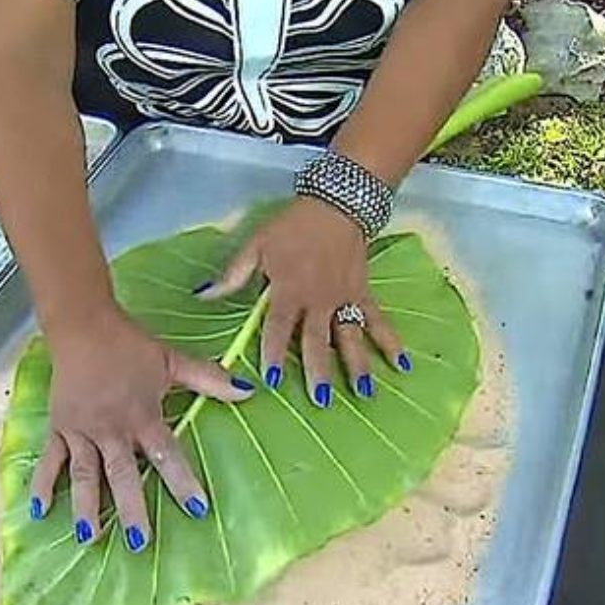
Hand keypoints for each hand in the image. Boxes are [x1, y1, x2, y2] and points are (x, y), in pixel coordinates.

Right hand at [28, 307, 254, 551]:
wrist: (82, 325)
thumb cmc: (130, 345)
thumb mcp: (171, 360)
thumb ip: (209, 379)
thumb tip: (249, 389)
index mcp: (142, 416)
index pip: (165, 454)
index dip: (183, 481)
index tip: (198, 508)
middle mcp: (111, 429)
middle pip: (122, 474)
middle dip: (130, 508)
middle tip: (139, 541)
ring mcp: (82, 430)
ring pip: (85, 474)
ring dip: (87, 505)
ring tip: (89, 536)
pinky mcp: (59, 427)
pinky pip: (50, 460)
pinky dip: (43, 484)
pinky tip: (39, 511)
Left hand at [198, 198, 409, 405]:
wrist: (336, 204)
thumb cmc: (292, 227)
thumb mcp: (256, 244)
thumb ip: (232, 274)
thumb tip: (203, 295)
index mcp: (289, 289)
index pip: (278, 327)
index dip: (273, 353)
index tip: (271, 380)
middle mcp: (318, 300)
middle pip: (318, 340)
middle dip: (318, 370)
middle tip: (321, 400)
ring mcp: (344, 299)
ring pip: (351, 336)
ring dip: (358, 364)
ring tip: (364, 392)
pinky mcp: (363, 294)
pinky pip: (378, 321)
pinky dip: (391, 342)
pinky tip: (401, 366)